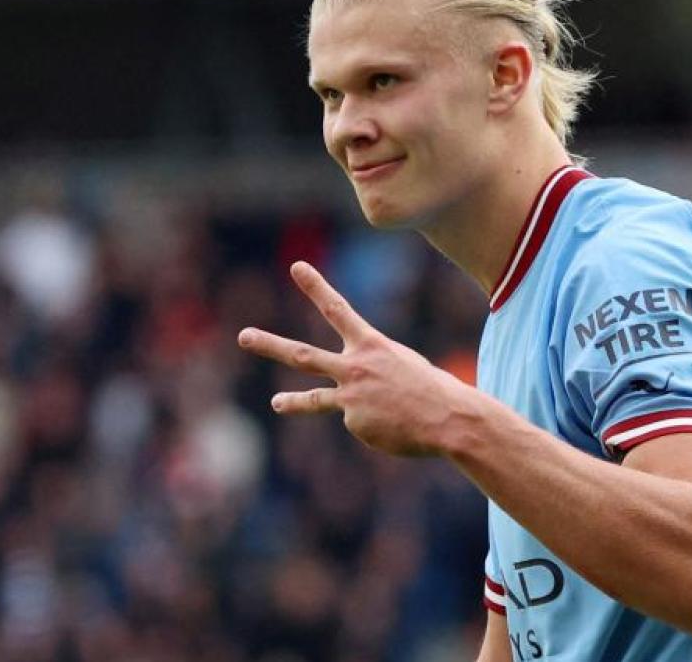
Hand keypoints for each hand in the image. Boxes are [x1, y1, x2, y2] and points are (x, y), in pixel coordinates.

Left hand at [237, 261, 465, 455]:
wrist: (447, 418)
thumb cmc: (431, 387)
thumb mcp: (402, 363)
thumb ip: (371, 367)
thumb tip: (351, 392)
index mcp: (370, 344)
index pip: (337, 308)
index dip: (315, 287)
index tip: (297, 267)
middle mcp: (354, 367)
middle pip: (303, 355)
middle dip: (270, 345)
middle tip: (243, 336)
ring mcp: (350, 397)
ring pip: (314, 398)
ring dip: (291, 402)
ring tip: (276, 403)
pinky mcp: (355, 423)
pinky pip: (360, 422)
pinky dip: (376, 424)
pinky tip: (395, 425)